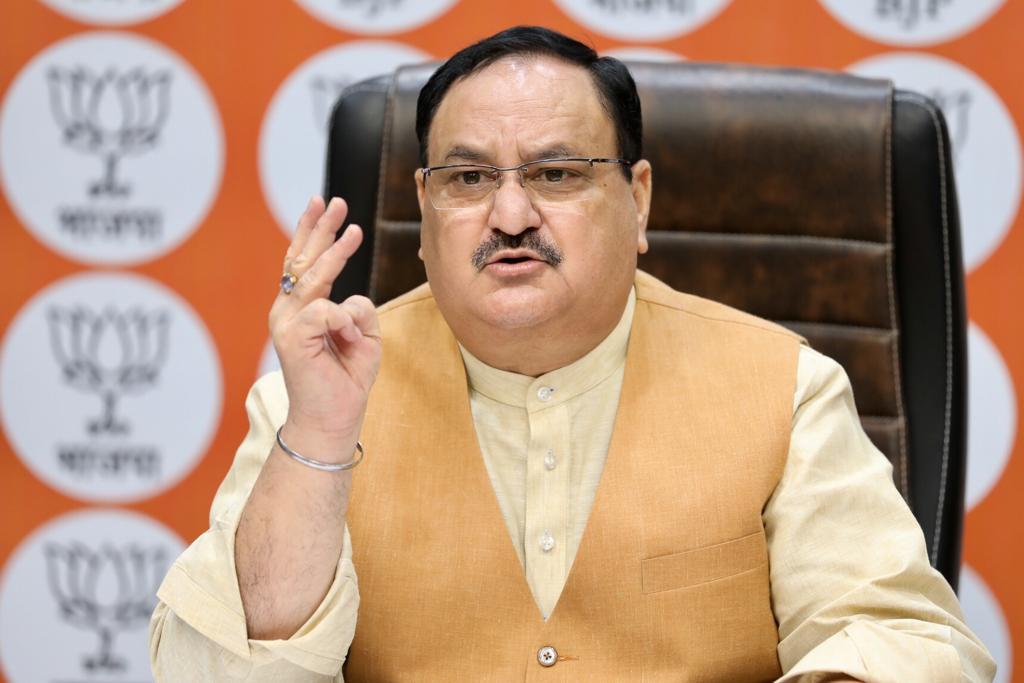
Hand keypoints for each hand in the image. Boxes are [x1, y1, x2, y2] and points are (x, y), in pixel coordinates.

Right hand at [269, 196, 380, 458]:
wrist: (332, 420)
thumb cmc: (346, 380)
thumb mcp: (363, 338)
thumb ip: (358, 311)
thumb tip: (351, 299)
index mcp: (300, 311)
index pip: (303, 263)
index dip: (312, 232)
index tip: (322, 204)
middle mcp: (287, 312)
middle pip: (302, 259)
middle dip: (319, 227)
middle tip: (335, 200)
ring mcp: (285, 323)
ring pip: (314, 277)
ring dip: (335, 252)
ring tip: (354, 230)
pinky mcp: (292, 337)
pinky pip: (327, 311)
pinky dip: (346, 323)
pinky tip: (351, 340)